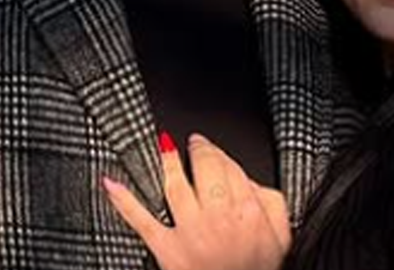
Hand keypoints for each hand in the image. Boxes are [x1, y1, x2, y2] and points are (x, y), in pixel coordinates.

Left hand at [104, 133, 290, 269]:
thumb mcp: (282, 240)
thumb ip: (273, 204)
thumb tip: (253, 181)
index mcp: (248, 214)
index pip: (233, 169)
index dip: (221, 153)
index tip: (213, 148)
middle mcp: (219, 220)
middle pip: (206, 169)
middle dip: (199, 150)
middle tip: (194, 142)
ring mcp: (191, 234)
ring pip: (176, 186)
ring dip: (168, 162)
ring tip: (163, 145)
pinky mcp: (167, 251)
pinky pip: (142, 221)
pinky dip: (124, 201)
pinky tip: (111, 183)